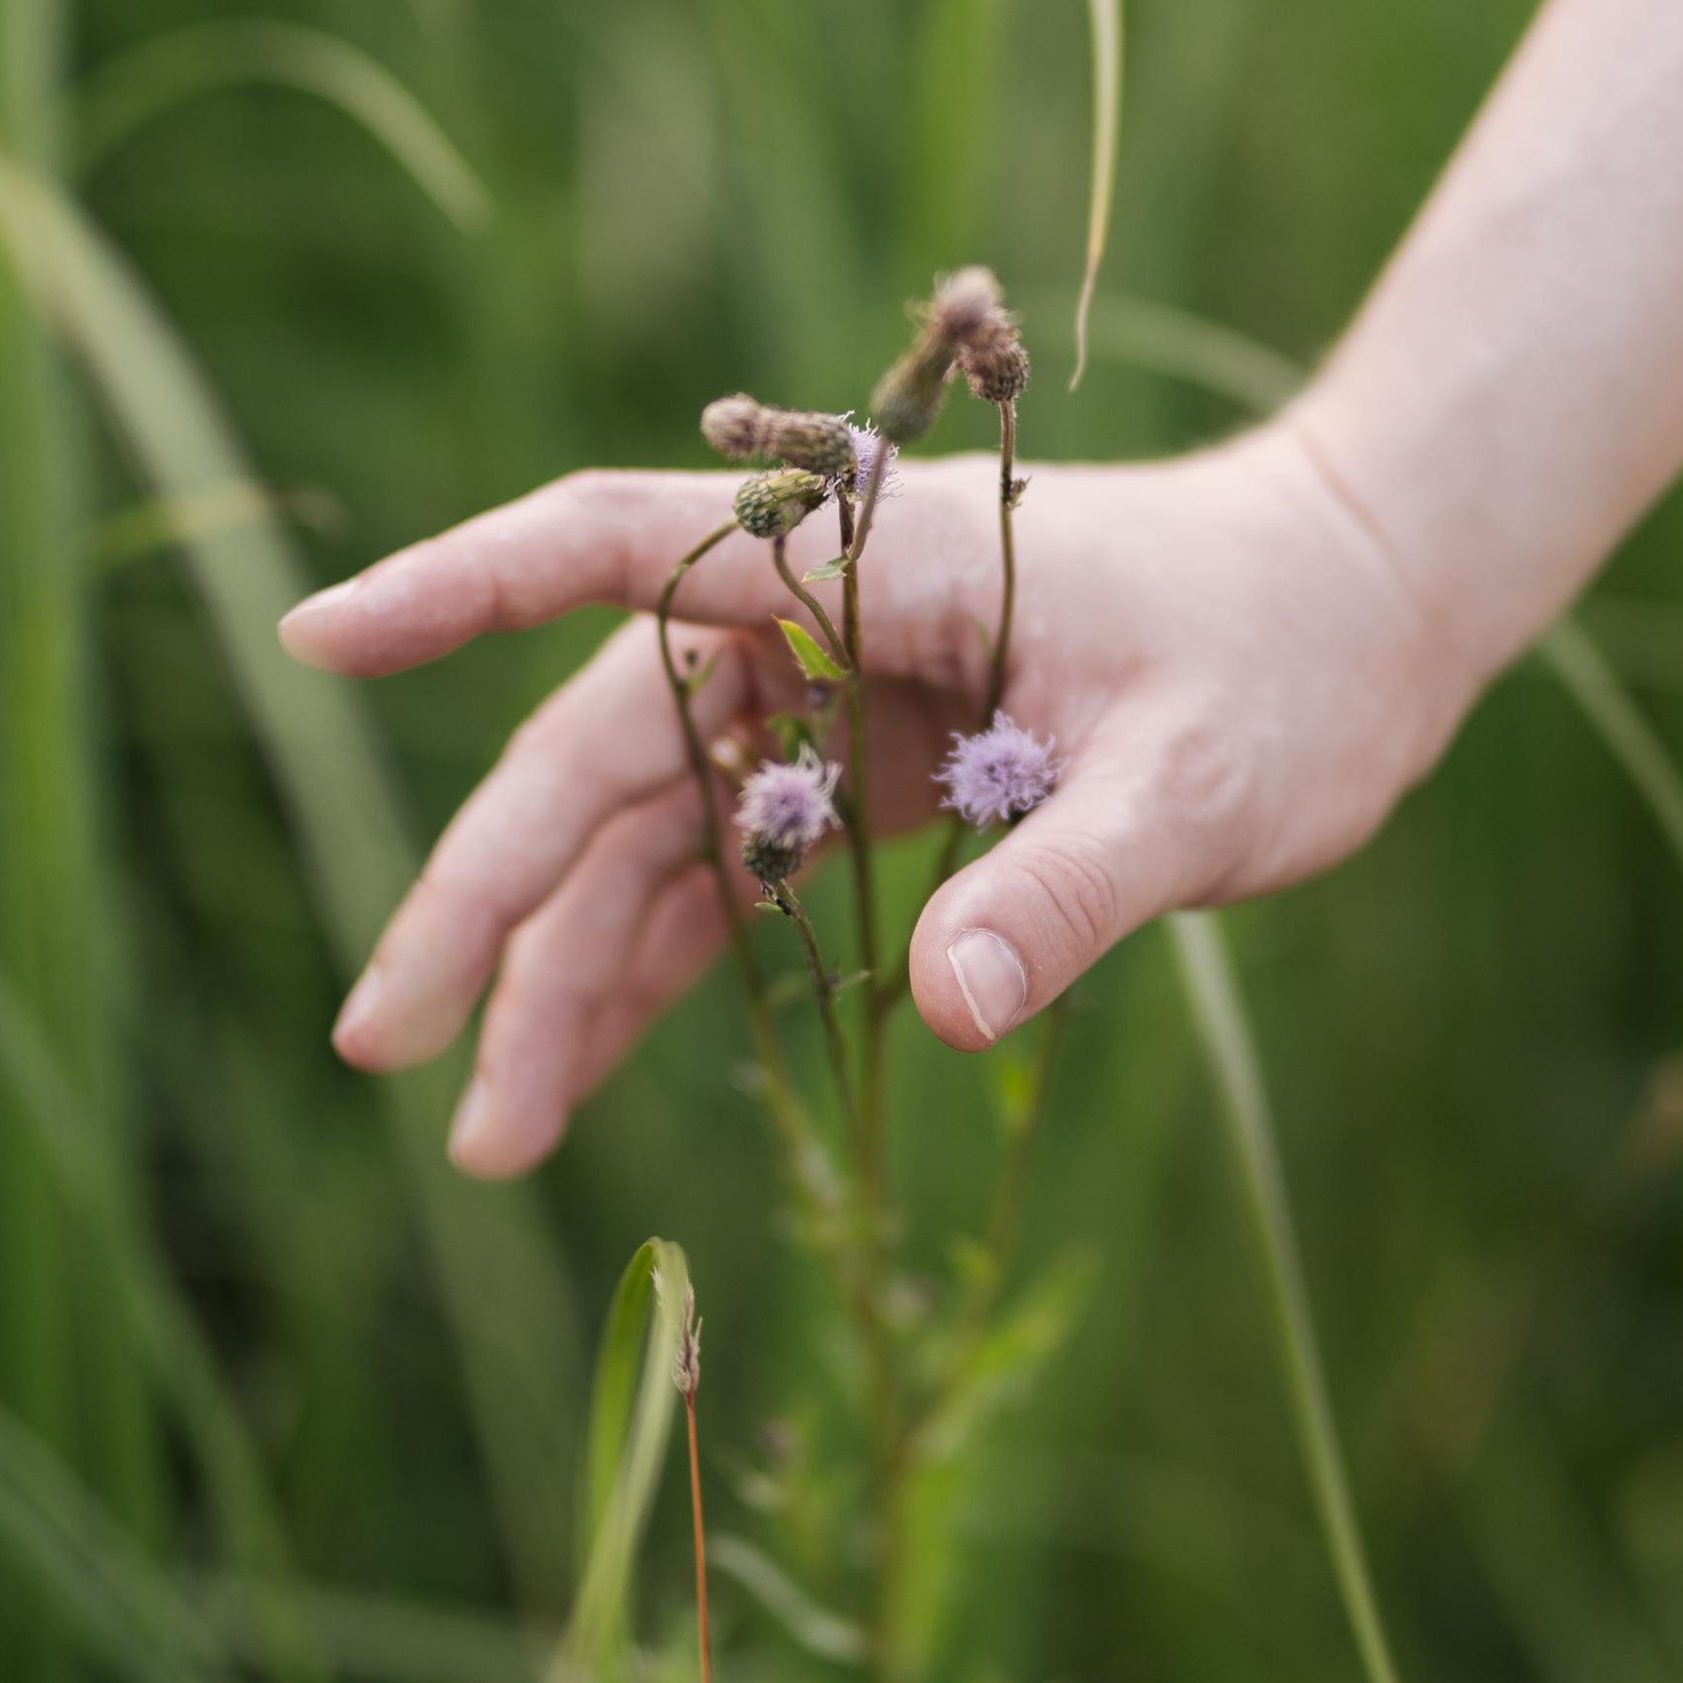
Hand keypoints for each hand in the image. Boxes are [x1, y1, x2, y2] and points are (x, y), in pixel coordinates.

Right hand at [277, 413, 1466, 1175]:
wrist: (1365, 610)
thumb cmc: (1290, 657)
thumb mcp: (1202, 781)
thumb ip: (1069, 887)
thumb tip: (944, 1011)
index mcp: (872, 559)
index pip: (618, 547)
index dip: (462, 588)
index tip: (317, 637)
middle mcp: (819, 614)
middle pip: (599, 743)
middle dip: (488, 899)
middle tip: (385, 1048)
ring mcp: (831, 695)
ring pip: (647, 832)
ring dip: (563, 972)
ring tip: (483, 1135)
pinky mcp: (863, 769)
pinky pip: (728, 873)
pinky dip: (658, 969)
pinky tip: (575, 1075)